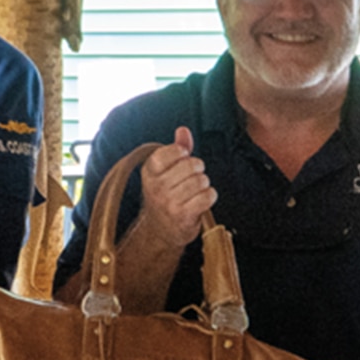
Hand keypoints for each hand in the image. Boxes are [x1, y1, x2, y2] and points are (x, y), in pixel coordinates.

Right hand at [136, 126, 216, 248]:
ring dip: (204, 183)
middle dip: (198, 168)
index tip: (183, 158)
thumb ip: (176, 149)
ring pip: (201, 181)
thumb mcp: (165, 171)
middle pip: (191, 165)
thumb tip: (183, 130)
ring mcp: (169, 202)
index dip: (182, 152)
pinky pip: (207, 196)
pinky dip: (210, 196)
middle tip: (194, 175)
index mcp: (149, 172)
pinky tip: (202, 200)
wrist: (160, 230)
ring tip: (196, 189)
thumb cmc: (165, 195)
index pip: (171, 152)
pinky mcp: (183, 216)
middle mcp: (156, 187)